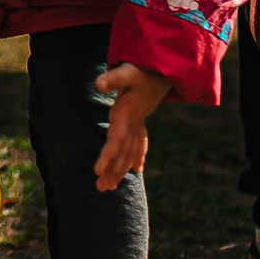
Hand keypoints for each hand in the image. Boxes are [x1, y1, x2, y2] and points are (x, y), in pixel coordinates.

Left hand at [91, 64, 169, 190]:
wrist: (162, 69)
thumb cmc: (141, 70)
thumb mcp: (127, 72)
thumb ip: (112, 78)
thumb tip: (98, 83)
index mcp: (127, 116)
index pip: (115, 141)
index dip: (107, 156)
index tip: (96, 171)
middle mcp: (133, 124)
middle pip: (122, 152)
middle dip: (112, 171)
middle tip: (101, 189)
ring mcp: (138, 124)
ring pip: (129, 152)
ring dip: (120, 169)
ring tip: (110, 186)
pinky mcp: (139, 120)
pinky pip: (138, 144)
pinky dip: (137, 157)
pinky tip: (138, 170)